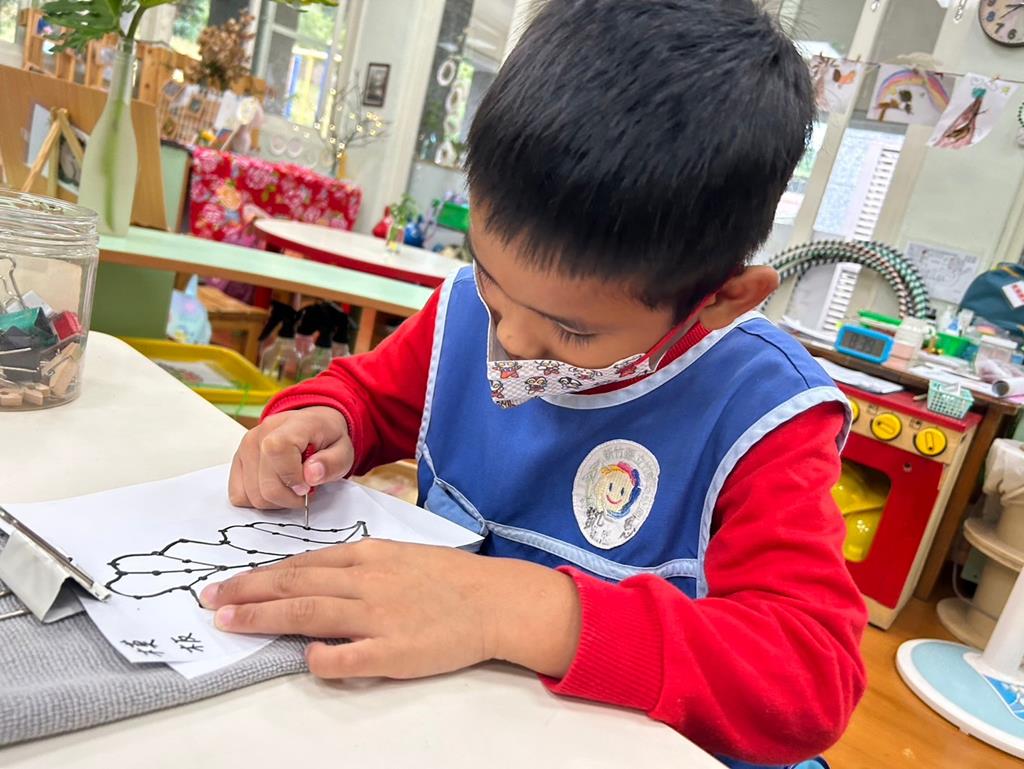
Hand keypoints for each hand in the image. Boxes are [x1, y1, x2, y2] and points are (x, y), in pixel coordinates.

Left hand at [200, 539, 582, 678]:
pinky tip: (305, 657)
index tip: (228, 586)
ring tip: (230, 623)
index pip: (302, 565)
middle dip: (247, 593)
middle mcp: (367, 582)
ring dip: (265, 617)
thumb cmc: (449, 578)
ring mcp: (378, 616)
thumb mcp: (401, 556)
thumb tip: (317, 582)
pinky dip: (320, 658)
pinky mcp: (393, 651)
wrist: (495, 601)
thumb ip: (359, 568)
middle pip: (295, 584)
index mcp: (368, 556)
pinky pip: (345, 657)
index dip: (260, 577)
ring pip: (309, 612)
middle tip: (211, 601)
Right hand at [229, 406, 353, 509]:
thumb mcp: (343, 450)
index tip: (308, 485)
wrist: (313, 426)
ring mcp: (244, 447)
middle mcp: (260, 434)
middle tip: (304, 490)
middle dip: (288, 497)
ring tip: (290, 486)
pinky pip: (239, 495)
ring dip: (274, 501)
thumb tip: (311, 475)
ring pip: (251, 495)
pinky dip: (258, 499)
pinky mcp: (237, 461)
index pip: (277, 451)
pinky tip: (275, 487)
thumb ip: (332, 463)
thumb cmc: (327, 440)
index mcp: (290, 425)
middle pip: (264, 484)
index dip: (292, 476)